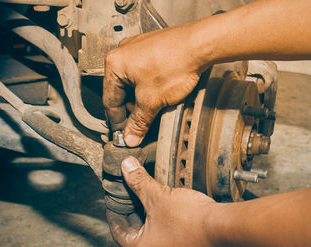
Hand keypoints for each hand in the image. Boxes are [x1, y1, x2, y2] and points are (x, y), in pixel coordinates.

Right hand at [103, 27, 204, 146]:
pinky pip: (146, 73)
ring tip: (154, 109)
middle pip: (121, 91)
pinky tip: (162, 94)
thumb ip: (139, 121)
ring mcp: (138, 48)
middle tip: (140, 125)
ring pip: (134, 83)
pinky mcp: (153, 48)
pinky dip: (151, 86)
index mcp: (115, 63)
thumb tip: (130, 137)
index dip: (117, 121)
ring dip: (142, 99)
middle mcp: (123, 53)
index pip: (110, 100)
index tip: (125, 134)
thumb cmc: (176, 63)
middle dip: (132, 110)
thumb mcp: (153, 100)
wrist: (200, 44)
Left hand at [106, 157, 223, 246]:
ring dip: (150, 220)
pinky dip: (165, 226)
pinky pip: (169, 239)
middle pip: (136, 235)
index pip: (119, 232)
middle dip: (133, 214)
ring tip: (151, 201)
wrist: (225, 230)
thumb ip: (139, 182)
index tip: (113, 203)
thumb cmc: (191, 219)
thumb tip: (126, 167)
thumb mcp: (159, 196)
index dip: (114, 214)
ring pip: (154, 237)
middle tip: (131, 198)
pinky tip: (171, 212)